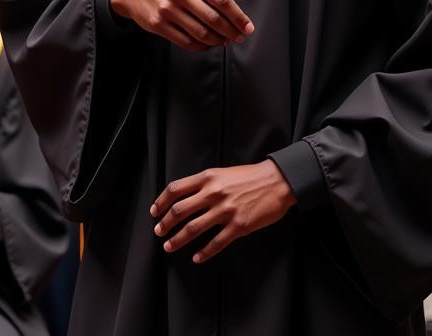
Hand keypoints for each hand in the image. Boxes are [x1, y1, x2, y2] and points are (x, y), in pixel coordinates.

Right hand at [110, 0, 253, 50]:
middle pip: (213, 18)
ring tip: (223, 41)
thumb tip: (231, 16)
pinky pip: (186, 41)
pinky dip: (201, 46)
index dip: (238, 16)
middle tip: (239, 37)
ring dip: (217, 40)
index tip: (247, 27)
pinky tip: (206, 44)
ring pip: (201, 32)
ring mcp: (167, 9)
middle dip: (231, 31)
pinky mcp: (158, 24)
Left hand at [150, 161, 295, 263]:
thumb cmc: (249, 177)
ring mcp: (225, 210)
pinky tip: (196, 258)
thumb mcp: (222, 173)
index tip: (154, 212)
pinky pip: (216, 243)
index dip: (161, 202)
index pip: (175, 189)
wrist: (277, 181)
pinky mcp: (239, 226)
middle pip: (180, 210)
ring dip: (178, 240)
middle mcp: (213, 193)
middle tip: (158, 232)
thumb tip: (185, 197)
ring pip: (193, 228)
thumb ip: (204, 183)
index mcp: (208, 178)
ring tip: (169, 246)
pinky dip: (204, 253)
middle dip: (165, 223)